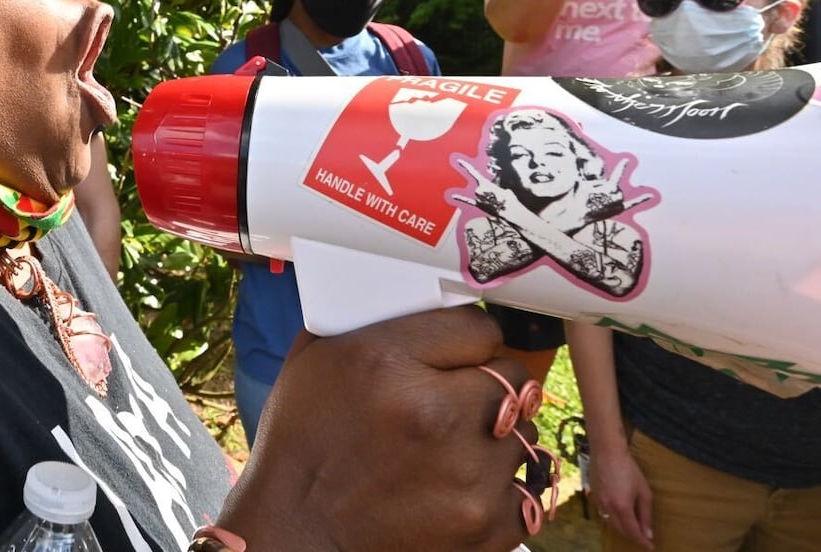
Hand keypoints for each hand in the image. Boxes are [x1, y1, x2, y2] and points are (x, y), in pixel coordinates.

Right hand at [217, 307, 537, 550]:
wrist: (297, 536)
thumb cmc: (302, 445)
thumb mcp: (315, 360)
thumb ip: (371, 321)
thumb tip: (420, 294)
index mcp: (387, 360)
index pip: (479, 326)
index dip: (466, 342)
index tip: (456, 356)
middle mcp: (433, 413)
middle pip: (512, 376)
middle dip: (486, 387)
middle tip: (452, 404)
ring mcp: (466, 474)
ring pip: (521, 432)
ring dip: (492, 439)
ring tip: (447, 451)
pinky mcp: (486, 525)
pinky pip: (524, 489)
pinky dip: (497, 489)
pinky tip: (454, 488)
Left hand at [451, 159, 510, 218]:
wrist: (510, 211)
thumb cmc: (509, 198)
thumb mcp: (503, 187)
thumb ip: (496, 186)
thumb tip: (495, 190)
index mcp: (484, 183)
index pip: (473, 172)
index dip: (465, 166)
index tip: (458, 161)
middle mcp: (478, 189)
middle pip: (479, 188)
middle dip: (487, 192)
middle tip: (497, 197)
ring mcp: (477, 197)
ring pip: (478, 195)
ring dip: (486, 198)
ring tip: (496, 202)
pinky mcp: (477, 205)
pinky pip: (467, 200)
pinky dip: (460, 197)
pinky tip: (453, 196)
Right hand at [590, 443, 653, 548]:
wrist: (607, 451)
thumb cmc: (629, 469)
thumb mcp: (644, 491)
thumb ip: (646, 514)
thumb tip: (648, 533)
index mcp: (622, 507)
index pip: (633, 532)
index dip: (642, 541)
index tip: (650, 546)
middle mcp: (608, 508)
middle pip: (620, 530)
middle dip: (632, 536)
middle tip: (643, 537)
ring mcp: (599, 502)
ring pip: (611, 523)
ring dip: (622, 527)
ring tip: (633, 526)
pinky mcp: (593, 495)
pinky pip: (604, 513)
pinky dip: (614, 518)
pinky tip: (620, 513)